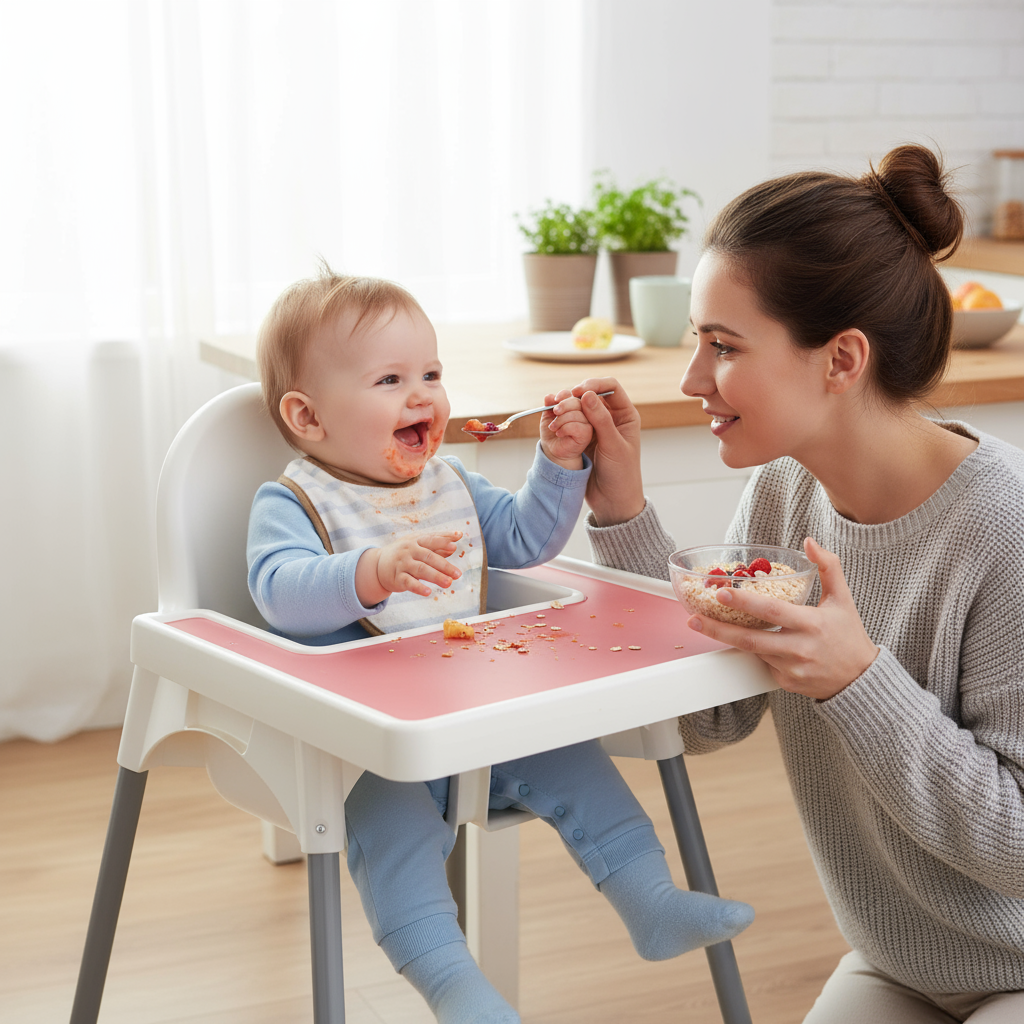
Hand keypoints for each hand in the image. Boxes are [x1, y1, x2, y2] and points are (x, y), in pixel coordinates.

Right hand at [356, 531, 462, 605]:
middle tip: (458, 574)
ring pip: (421, 570)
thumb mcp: (418, 545)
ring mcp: (402, 564)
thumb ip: (437, 544)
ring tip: (449, 583)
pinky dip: (418, 587)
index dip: (443, 542)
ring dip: (436, 577)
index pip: (431, 539)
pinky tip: (428, 592)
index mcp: (416, 540)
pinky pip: (408, 583)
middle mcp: (409, 550)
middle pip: (429, 557)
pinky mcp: (397, 578)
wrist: (378, 565)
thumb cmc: (405, 553)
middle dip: (444, 566)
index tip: (454, 545)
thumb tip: (456, 542)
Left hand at [540, 388, 591, 468]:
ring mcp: (588, 423)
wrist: (552, 448)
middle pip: (578, 401)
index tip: (554, 401)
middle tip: (554, 413)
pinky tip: (559, 433)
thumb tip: (549, 396)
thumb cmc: (552, 431)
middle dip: (563, 406)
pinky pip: (577, 426)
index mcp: (577, 405)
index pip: (574, 394)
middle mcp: (585, 412)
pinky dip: (565, 428)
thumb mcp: (548, 415)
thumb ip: (549, 405)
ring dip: (561, 420)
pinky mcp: (587, 434)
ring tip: (553, 427)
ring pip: (577, 414)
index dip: (564, 395)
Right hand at [569, 377, 643, 525]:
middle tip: (561, 403)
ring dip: (567, 407)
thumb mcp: (613, 446)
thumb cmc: (621, 475)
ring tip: (556, 413)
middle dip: (575, 396)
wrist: (613, 501)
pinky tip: (554, 422)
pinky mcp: (583, 438)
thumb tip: (588, 395)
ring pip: (579, 407)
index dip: (594, 384)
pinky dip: (562, 419)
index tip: (578, 391)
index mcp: (625, 416)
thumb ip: (601, 420)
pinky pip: (571, 421)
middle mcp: (611, 418)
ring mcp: (596, 428)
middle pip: (591, 394)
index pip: (611, 387)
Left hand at [685, 538, 879, 700]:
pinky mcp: (785, 683)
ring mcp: (791, 669)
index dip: (745, 603)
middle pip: (752, 640)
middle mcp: (800, 649)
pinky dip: (753, 651)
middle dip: (719, 629)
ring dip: (728, 638)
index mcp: (812, 624)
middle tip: (694, 618)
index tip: (722, 594)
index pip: (773, 612)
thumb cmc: (849, 635)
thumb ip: (828, 567)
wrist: (859, 680)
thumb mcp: (843, 599)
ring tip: (703, 624)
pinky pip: (762, 663)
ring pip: (753, 651)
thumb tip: (809, 542)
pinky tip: (744, 639)